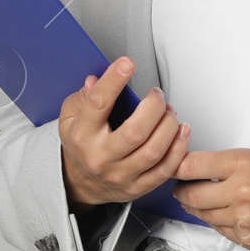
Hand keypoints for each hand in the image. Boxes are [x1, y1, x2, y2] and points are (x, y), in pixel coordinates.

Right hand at [58, 57, 190, 209]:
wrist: (79, 184)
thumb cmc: (79, 145)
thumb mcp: (69, 117)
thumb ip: (83, 97)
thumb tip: (95, 79)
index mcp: (82, 135)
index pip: (98, 104)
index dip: (114, 81)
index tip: (127, 63)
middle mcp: (101, 157)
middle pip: (135, 132)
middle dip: (153, 107)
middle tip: (156, 94)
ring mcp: (121, 175)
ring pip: (154, 151)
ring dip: (169, 126)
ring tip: (169, 112)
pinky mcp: (138, 187)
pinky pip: (166, 169)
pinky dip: (179, 148)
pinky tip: (180, 131)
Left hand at [172, 148, 249, 250]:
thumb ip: (221, 164)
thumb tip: (190, 168)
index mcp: (242, 165)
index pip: (192, 165)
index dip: (178, 167)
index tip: (174, 167)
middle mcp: (240, 192)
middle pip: (191, 194)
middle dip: (181, 190)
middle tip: (180, 186)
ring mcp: (242, 219)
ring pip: (202, 214)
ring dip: (195, 206)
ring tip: (198, 198)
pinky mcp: (245, 238)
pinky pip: (217, 228)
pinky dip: (214, 220)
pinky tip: (220, 211)